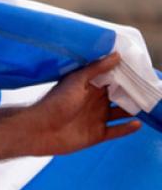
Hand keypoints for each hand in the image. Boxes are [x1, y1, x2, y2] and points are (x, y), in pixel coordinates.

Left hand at [27, 53, 143, 155]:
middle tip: (150, 88)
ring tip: (149, 104)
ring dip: (133, 109)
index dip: (125, 75)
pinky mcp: (97, 134)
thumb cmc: (55, 102)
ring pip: (121, 113)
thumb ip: (96, 69)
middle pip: (119, 96)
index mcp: (89, 87)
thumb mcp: (76, 81)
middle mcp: (95, 102)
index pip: (111, 80)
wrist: (39, 129)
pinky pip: (116, 131)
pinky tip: (138, 123)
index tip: (140, 69)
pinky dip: (127, 128)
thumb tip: (116, 55)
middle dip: (133, 92)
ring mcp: (96, 118)